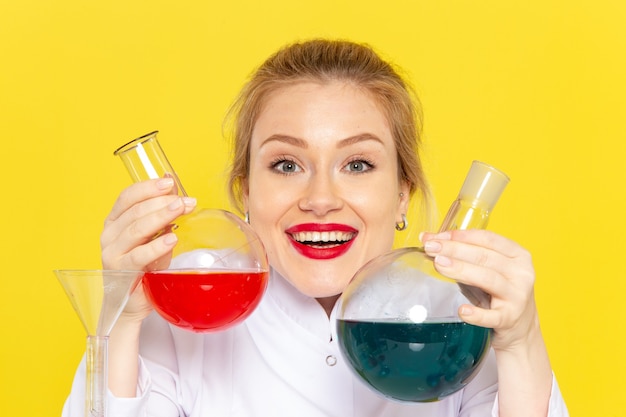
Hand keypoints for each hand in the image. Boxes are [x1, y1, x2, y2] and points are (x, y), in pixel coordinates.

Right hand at [100, 178, 195, 318]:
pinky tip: (172, 239)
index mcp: (115, 222)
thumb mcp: (154, 238)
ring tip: (181, 210)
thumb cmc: (145, 266)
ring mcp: (112, 254)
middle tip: (186, 200)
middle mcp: (109, 235)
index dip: (148, 187)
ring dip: (161, 217)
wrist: (133, 301)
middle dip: (163, 202)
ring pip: (137, 229)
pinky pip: (139, 255)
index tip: (170, 182)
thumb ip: (162, 218)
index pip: (127, 197)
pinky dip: (156, 246)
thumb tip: (178, 194)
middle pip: (135, 211)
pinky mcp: (121, 271)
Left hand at [420, 229, 540, 351]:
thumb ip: (461, 254)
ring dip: (462, 270)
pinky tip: (462, 310)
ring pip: (488, 278)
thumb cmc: (497, 292)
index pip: (487, 239)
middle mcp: (521, 273)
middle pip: (484, 256)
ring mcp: (517, 297)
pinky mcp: (510, 319)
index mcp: (517, 255)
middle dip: (454, 249)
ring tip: (439, 265)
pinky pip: (492, 316)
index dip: (460, 235)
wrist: (519, 328)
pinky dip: (477, 314)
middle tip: (430, 248)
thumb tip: (427, 238)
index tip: (436, 237)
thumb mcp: (485, 269)